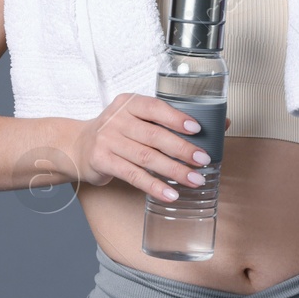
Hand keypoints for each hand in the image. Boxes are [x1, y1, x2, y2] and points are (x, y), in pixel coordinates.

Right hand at [69, 93, 220, 201]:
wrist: (76, 146)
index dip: (176, 118)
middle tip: (203, 160)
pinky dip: (154, 186)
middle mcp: (116, 119)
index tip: (197, 129)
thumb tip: (222, 124)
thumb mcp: (137, 119)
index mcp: (128, 103)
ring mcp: (107, 140)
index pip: (155, 107)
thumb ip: (170, 121)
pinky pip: (133, 175)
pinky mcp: (102, 161)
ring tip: (194, 180)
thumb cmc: (116, 132)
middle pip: (154, 135)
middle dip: (181, 149)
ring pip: (146, 158)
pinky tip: (170, 194)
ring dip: (173, 171)